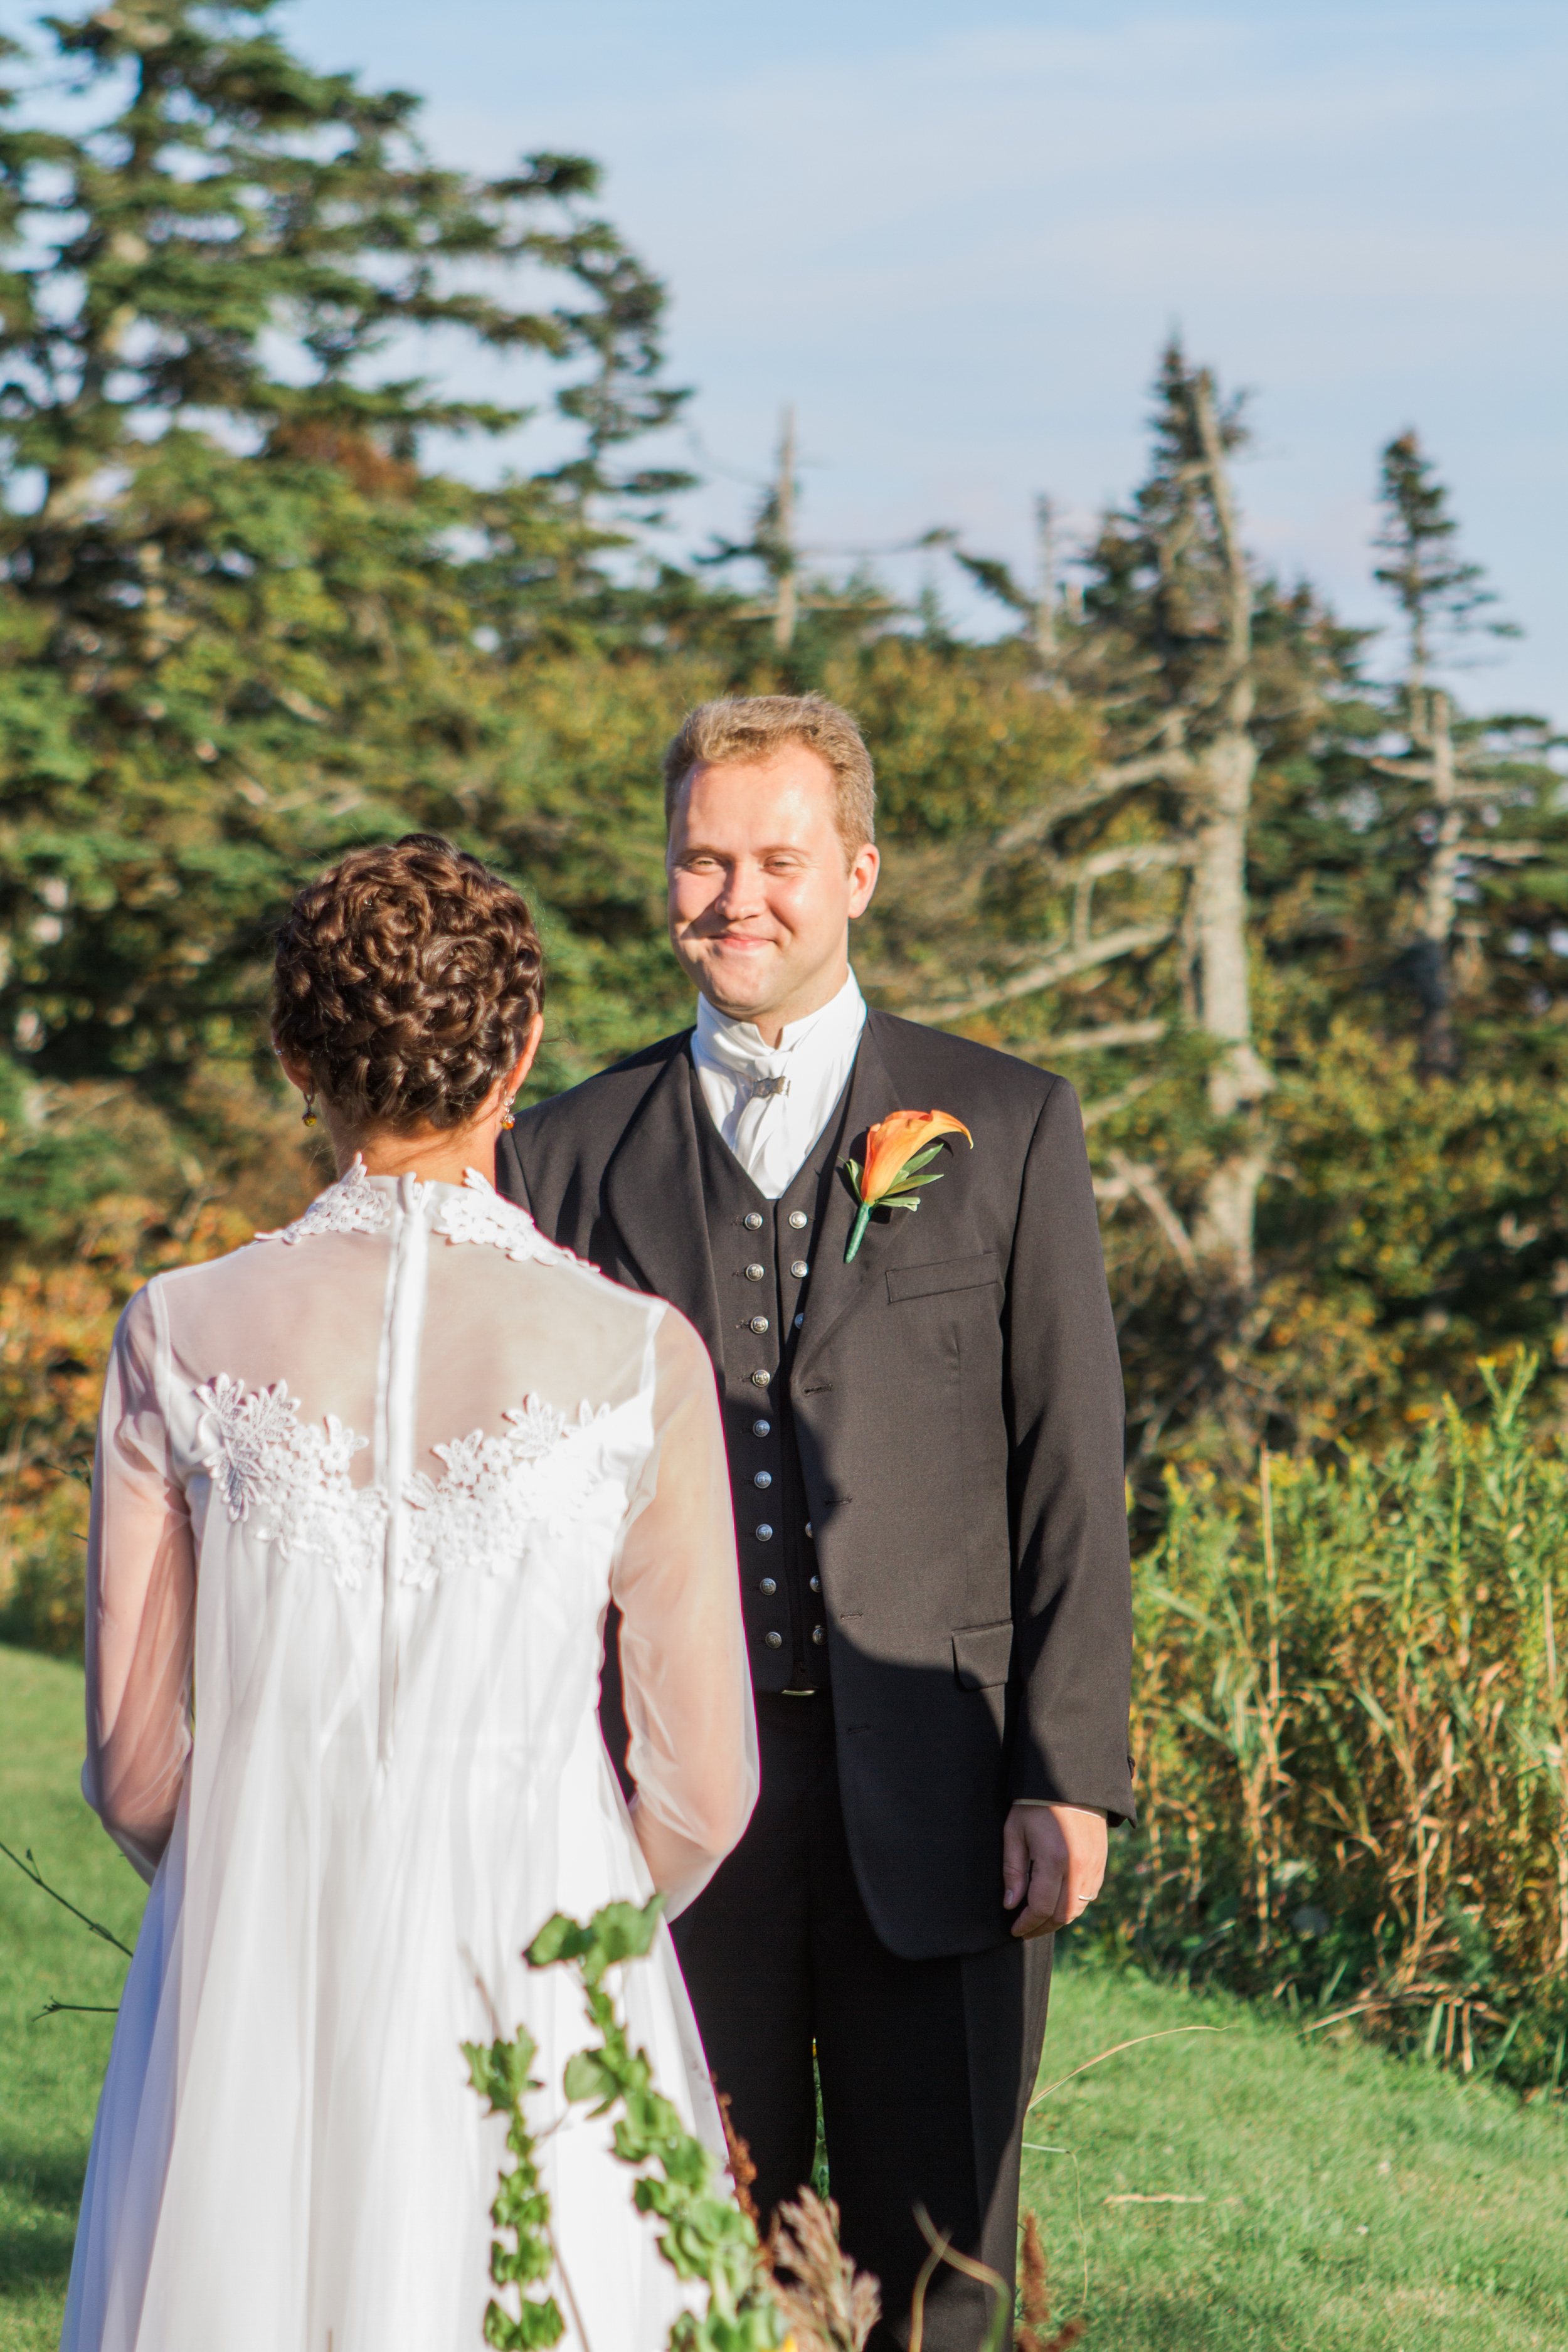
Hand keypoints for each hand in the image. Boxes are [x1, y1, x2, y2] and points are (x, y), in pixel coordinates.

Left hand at [1002, 1803, 1107, 1938]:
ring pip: (1078, 1908)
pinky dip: (1074, 1905)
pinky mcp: (1101, 1862)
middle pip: (1062, 1915)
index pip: (1041, 1908)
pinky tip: (1059, 1902)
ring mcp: (1094, 1866)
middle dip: (1042, 1927)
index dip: (1027, 1924)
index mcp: (1054, 1860)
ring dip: (1058, 1919)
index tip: (1014, 1929)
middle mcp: (1078, 1868)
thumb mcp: (1015, 1832)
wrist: (1069, 1782)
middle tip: (1025, 1930)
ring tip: (1040, 1919)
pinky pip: (1089, 1895)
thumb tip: (1011, 1904)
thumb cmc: (1035, 1805)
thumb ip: (1013, 1870)